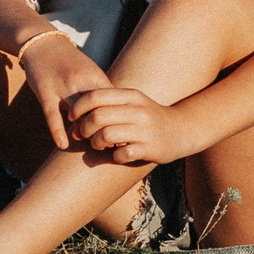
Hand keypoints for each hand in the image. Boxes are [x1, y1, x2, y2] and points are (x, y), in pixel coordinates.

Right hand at [19, 35, 113, 149]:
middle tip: (115, 144)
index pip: (113, 101)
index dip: (120, 118)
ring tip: (94, 146)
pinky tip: (63, 144)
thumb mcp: (90, 71)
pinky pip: (52, 114)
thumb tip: (119, 110)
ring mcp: (63, 87)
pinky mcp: (45, 92)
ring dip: (85, 130)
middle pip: (98, 108)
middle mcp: (82, 81)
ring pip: (77, 113)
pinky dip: (58, 130)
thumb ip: (103, 90)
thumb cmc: (70, 61)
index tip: (129, 132)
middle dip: (106, 126)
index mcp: (96, 76)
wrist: (43, 43)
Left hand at [59, 86, 185, 165]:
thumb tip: (73, 116)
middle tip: (84, 135)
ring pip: (106, 136)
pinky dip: (115, 157)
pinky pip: (121, 154)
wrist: (181, 130)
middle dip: (84, 128)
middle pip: (97, 116)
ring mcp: (145, 130)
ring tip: (99, 145)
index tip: (73, 118)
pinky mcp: (150, 148)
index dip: (78, 108)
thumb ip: (105, 105)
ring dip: (96, 144)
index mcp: (131, 96)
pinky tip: (118, 154)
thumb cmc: (146, 118)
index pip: (95, 96)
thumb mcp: (131, 103)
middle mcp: (138, 110)